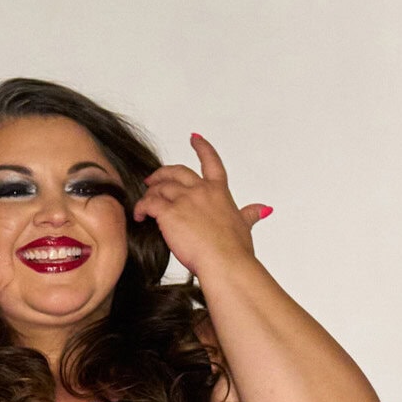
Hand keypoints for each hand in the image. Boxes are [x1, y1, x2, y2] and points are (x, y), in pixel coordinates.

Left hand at [131, 134, 269, 279]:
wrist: (225, 262)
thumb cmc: (235, 250)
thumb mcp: (245, 226)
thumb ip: (250, 214)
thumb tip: (262, 209)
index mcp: (219, 191)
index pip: (211, 162)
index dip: (202, 148)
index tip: (195, 138)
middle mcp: (201, 191)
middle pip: (177, 172)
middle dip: (163, 173)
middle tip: (153, 180)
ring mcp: (184, 200)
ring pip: (160, 188)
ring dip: (150, 194)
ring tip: (144, 204)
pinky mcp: (169, 213)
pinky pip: (149, 204)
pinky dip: (141, 208)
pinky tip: (139, 215)